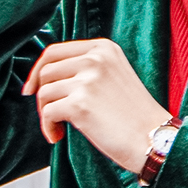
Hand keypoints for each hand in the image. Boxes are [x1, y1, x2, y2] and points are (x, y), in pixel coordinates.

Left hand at [24, 40, 172, 173]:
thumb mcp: (114, 76)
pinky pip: (48, 112)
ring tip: (59, 127)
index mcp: (103, 48)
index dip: (38, 71)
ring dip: (46, 113)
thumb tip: (45, 76)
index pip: (55, 51)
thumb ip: (87, 68)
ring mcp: (88, 80)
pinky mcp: (80, 103)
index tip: (33, 88)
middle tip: (49, 114)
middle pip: (46, 70)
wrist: (155, 139)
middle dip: (41, 95)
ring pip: (44, 92)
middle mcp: (95, 59)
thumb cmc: (135, 116)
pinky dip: (48, 127)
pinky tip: (58, 136)